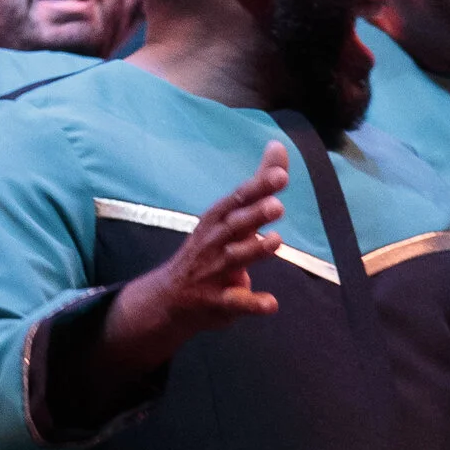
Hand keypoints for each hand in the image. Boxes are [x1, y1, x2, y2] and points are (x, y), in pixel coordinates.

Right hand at [103, 141, 286, 367]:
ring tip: (276, 241)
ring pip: (234, 260)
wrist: (168, 298)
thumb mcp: (228, 215)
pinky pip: (235, 303)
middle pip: (234, 226)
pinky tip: (271, 304)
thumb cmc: (208, 249)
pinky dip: (252, 303)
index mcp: (217, 220)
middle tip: (277, 205)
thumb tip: (277, 146)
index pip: (237, 199)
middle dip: (254, 215)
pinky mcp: (216, 301)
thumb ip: (257, 184)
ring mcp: (213, 272)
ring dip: (253, 251)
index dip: (257, 187)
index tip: (280, 176)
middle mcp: (213, 242)